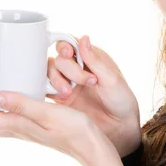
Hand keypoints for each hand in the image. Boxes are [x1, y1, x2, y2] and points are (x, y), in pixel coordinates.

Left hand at [0, 85, 113, 165]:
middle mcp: (21, 129)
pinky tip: (19, 94)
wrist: (92, 146)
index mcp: (19, 126)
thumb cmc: (73, 130)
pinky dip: (7, 106)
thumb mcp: (47, 113)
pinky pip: (14, 118)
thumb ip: (22, 104)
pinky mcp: (40, 126)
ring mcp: (30, 129)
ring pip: (0, 121)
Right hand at [47, 35, 140, 156]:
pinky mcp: (60, 98)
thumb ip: (94, 60)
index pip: (70, 43)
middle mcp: (76, 68)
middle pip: (59, 59)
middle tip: (87, 82)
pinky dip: (46, 90)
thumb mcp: (111, 79)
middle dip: (69, 69)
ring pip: (49, 73)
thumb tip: (84, 37)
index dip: (64, 46)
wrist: (119, 128)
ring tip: (68, 93)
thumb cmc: (121, 100)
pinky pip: (45, 89)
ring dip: (56, 80)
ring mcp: (67, 83)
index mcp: (90, 58)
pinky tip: (57, 96)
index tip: (68, 53)